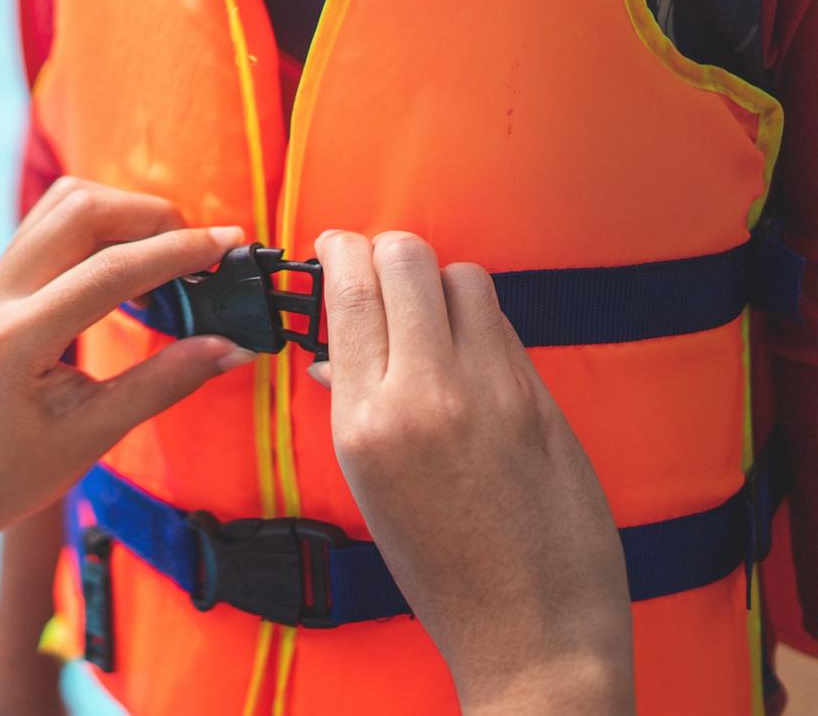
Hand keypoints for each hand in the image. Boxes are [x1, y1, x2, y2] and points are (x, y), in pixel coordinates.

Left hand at [0, 178, 253, 539]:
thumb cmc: (5, 475)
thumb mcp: (90, 437)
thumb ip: (163, 383)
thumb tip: (230, 346)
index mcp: (15, 339)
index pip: (110, 269)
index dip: (178, 251)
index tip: (229, 247)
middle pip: (80, 209)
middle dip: (151, 216)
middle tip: (197, 254)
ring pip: (60, 207)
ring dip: (122, 215)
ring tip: (165, 258)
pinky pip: (46, 230)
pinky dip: (96, 231)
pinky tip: (127, 269)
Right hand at [314, 230, 633, 715]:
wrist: (530, 628)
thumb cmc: (443, 570)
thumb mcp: (371, 488)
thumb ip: (355, 406)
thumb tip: (337, 354)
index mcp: (366, 422)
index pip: (348, 290)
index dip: (339, 250)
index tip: (334, 247)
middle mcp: (427, 394)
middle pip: (405, 257)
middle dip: (386, 251)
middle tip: (378, 270)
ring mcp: (492, 391)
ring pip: (463, 277)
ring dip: (439, 284)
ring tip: (429, 317)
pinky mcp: (540, 397)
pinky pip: (503, 324)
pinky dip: (479, 324)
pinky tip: (469, 355)